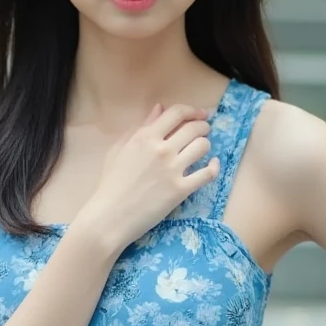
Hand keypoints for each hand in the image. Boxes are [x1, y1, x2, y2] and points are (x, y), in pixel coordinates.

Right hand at [82, 102, 218, 249]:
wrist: (110, 215)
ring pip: (203, 146)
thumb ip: (140, 127)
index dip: (192, 110)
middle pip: (194, 128)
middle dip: (203, 126)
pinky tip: (213, 165)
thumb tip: (159, 109)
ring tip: (201, 150)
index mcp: (145, 137)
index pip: (176, 113)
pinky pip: (208, 173)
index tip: (199, 114)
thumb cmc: (111, 182)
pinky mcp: (181, 189)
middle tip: (203, 130)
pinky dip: (214, 167)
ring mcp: (173, 169)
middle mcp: (162, 149)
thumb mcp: (119, 149)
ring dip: (205, 145)